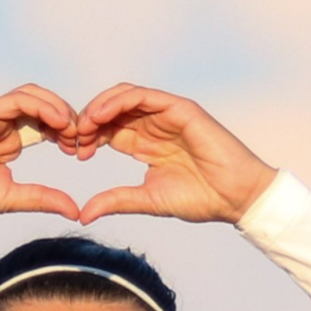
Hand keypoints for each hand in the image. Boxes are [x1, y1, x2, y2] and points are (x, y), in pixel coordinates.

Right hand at [0, 86, 83, 240]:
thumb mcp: (11, 198)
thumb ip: (42, 198)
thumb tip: (76, 210)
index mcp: (8, 141)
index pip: (45, 124)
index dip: (68, 133)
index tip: (84, 152)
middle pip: (42, 104)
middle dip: (68, 117)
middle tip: (83, 140)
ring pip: (31, 96)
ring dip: (57, 108)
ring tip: (73, 130)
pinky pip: (14, 101)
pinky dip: (40, 106)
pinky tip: (58, 122)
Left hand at [64, 85, 275, 224]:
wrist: (236, 197)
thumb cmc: (201, 200)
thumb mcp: (148, 199)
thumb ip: (116, 201)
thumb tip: (83, 214)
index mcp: (146, 145)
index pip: (108, 130)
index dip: (89, 138)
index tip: (75, 153)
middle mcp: (154, 125)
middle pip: (111, 111)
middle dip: (89, 120)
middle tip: (75, 137)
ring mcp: (167, 114)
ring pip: (123, 97)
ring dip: (99, 107)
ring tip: (85, 124)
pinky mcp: (179, 108)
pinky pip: (142, 96)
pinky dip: (118, 101)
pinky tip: (102, 115)